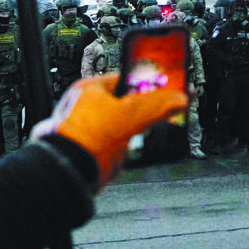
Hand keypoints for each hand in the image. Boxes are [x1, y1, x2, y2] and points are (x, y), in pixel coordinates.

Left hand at [31, 73, 186, 190]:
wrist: (70, 172)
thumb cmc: (86, 137)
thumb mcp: (132, 114)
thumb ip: (159, 103)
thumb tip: (179, 98)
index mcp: (90, 88)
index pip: (127, 77)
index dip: (148, 82)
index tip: (165, 87)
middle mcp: (85, 106)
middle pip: (126, 101)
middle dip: (143, 109)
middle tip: (160, 110)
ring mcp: (88, 128)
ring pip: (122, 123)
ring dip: (134, 129)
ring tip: (140, 132)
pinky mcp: (91, 148)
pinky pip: (116, 142)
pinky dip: (125, 146)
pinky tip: (128, 148)